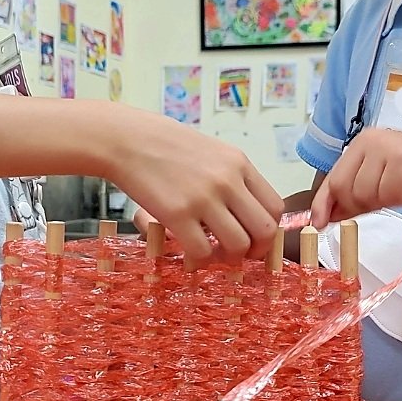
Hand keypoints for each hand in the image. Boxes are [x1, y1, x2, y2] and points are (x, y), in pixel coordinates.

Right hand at [106, 111, 283, 264]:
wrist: (126, 139)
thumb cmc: (164, 147)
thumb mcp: (210, 153)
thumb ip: (230, 179)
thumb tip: (242, 215)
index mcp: (238, 164)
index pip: (274, 207)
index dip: (267, 232)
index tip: (253, 240)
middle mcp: (227, 180)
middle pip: (263, 230)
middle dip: (255, 251)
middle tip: (237, 256)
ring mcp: (203, 198)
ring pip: (238, 245)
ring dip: (228, 259)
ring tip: (212, 255)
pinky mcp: (177, 214)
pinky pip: (203, 252)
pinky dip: (200, 261)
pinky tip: (190, 255)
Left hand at [310, 127, 401, 226]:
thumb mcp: (383, 182)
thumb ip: (355, 196)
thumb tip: (325, 216)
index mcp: (362, 144)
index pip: (333, 179)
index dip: (323, 205)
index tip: (318, 224)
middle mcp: (371, 141)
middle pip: (346, 190)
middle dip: (362, 204)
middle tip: (389, 196)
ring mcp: (388, 149)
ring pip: (367, 195)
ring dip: (387, 200)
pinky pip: (390, 195)